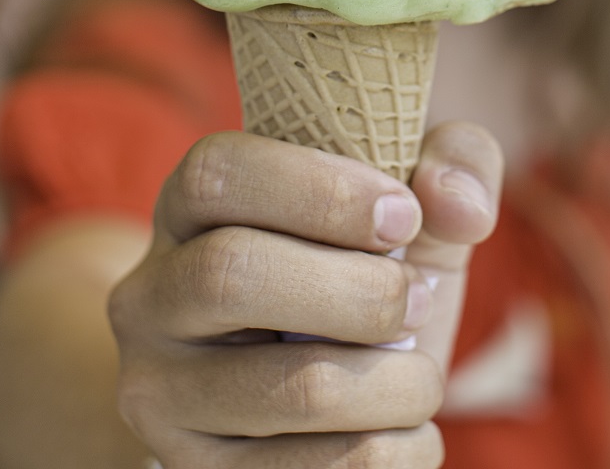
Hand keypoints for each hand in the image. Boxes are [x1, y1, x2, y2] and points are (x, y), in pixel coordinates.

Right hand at [111, 122, 502, 466]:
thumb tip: (460, 204)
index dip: (322, 189)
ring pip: (297, 388)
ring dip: (400, 383)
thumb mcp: (406, 217)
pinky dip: (398, 450)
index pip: (219, 173)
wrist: (302, 411)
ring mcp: (162, 395)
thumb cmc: (358, 286)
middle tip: (417, 301)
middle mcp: (149, 300)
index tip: (402, 215)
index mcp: (188, 212)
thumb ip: (451, 169)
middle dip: (363, 291)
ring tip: (418, 376)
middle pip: (233, 274)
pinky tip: (400, 430)